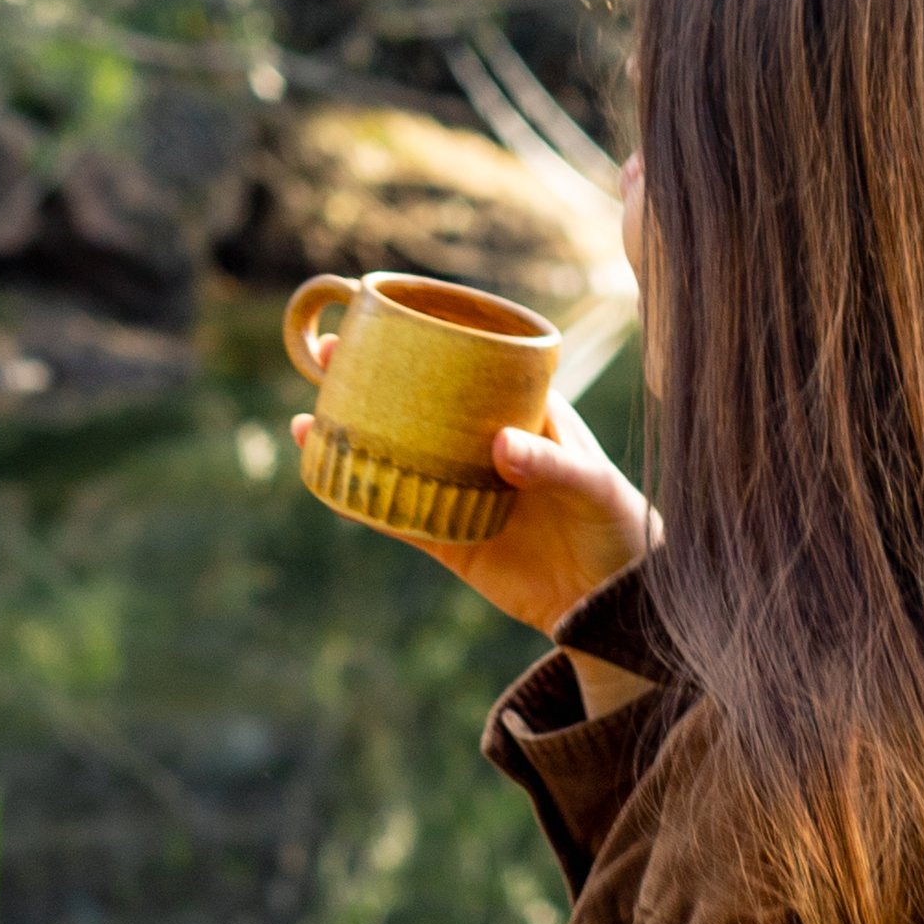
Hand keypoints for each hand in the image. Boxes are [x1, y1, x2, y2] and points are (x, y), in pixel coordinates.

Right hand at [292, 366, 658, 638]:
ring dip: (352, 441)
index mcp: (521, 412)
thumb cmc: (617, 523)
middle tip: (323, 359)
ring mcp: (462, 491)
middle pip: (418, 405)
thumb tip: (500, 446)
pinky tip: (329, 486)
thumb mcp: (594, 486)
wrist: (615, 602)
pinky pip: (398, 520)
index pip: (469, 363)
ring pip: (398, 458)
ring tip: (306, 423)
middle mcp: (484, 445)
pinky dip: (364, 506)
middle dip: (369, 382)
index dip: (425, 340)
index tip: (382, 320)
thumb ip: (552, 465)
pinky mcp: (451, 541)